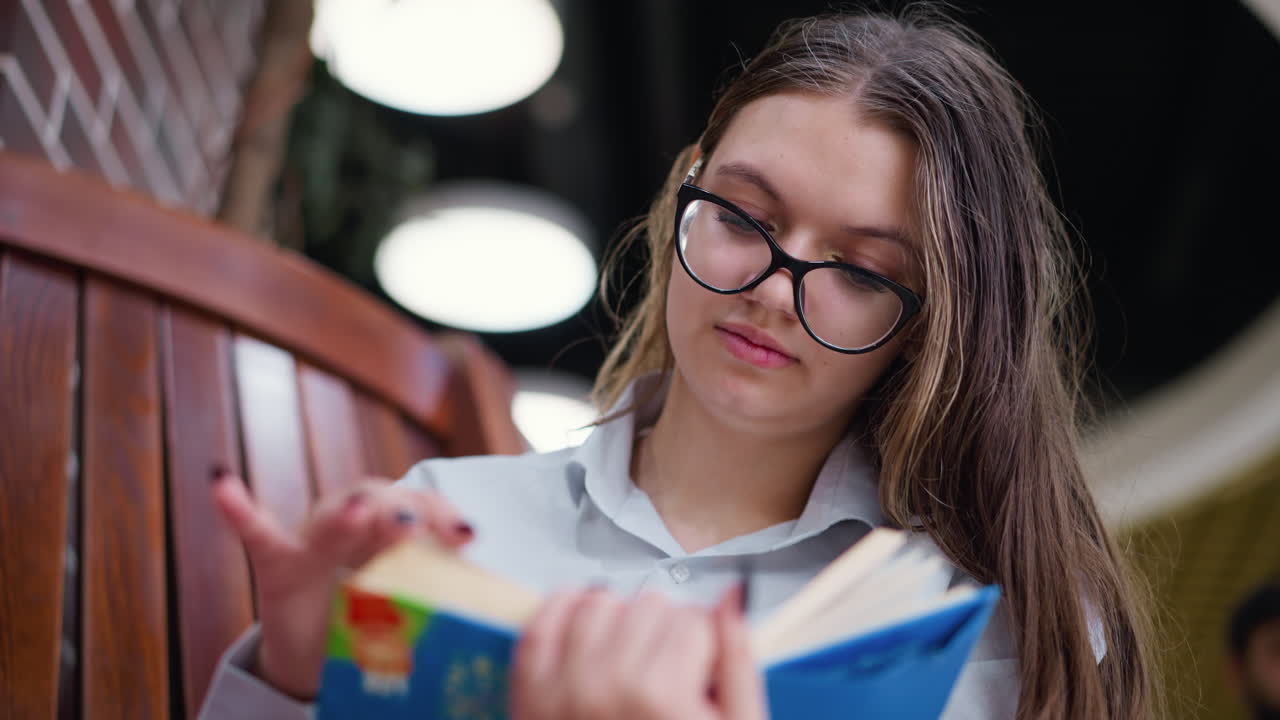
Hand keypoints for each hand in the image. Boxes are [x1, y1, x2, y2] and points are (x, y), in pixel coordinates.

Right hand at [210, 470, 472, 698]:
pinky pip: (257, 534)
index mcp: (399, 530)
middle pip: (380, 500)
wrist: (323, 652)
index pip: (424, 507)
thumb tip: (503, 609)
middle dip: (397, 510)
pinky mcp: (277, 566)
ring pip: (328, 517)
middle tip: (410, 530)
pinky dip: (238, 510)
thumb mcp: (417, 604)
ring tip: (353, 513)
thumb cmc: (380, 618)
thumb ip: (445, 593)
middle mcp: (359, 524)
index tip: (467, 537)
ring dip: (341, 513)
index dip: (444, 516)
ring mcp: (315, 542)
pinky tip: (222, 484)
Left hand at [510, 586, 766, 719]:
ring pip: (600, 601)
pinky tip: (588, 627)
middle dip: (665, 631)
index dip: (704, 643)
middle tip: (667, 673)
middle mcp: (607, 686)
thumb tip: (731, 598)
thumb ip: (737, 663)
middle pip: (650, 603)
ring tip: (630, 659)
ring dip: (619, 620)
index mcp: (662, 699)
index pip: (694, 619)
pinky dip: (566, 609)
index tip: (700, 670)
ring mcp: (560, 687)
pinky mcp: (528, 693)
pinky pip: (545, 619)